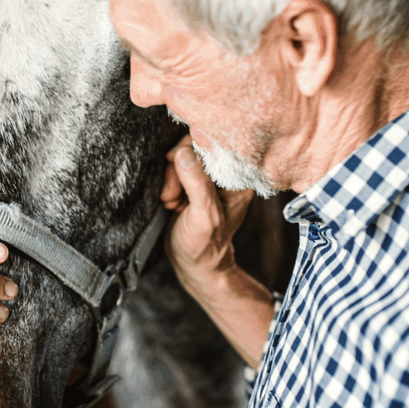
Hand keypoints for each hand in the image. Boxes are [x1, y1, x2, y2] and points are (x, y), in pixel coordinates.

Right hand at [161, 134, 254, 297]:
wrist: (195, 264)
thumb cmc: (204, 247)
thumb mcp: (203, 217)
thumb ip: (197, 184)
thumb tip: (184, 152)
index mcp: (239, 179)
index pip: (217, 142)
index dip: (192, 150)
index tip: (176, 167)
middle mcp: (227, 174)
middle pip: (197, 146)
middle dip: (178, 167)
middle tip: (172, 195)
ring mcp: (210, 177)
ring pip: (184, 155)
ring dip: (171, 177)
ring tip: (172, 202)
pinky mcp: (195, 181)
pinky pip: (177, 166)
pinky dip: (169, 181)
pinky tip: (172, 201)